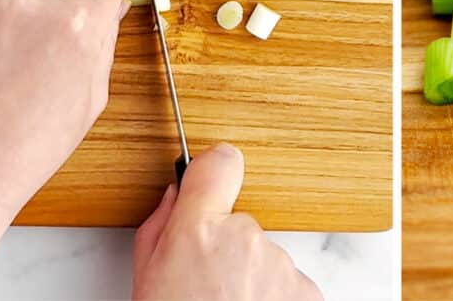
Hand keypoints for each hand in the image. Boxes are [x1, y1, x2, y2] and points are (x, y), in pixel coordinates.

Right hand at [132, 143, 323, 300]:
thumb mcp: (145, 279)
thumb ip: (160, 228)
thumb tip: (177, 196)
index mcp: (199, 231)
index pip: (220, 164)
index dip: (213, 171)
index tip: (211, 179)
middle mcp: (246, 239)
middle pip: (240, 223)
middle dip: (226, 248)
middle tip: (205, 286)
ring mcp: (281, 266)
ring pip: (264, 256)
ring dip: (250, 278)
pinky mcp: (307, 292)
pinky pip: (287, 282)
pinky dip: (272, 298)